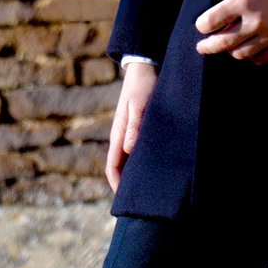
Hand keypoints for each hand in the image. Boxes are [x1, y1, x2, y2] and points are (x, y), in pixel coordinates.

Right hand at [106, 61, 157, 191]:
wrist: (145, 66)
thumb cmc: (142, 85)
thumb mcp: (139, 104)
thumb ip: (135, 125)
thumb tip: (128, 150)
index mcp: (118, 133)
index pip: (112, 165)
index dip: (116, 183)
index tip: (123, 200)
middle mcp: (122, 135)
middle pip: (120, 165)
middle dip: (126, 183)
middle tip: (139, 200)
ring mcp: (129, 131)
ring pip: (129, 158)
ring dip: (135, 172)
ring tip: (149, 187)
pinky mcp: (139, 125)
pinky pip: (138, 148)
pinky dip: (142, 159)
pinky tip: (155, 164)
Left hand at [195, 0, 267, 64]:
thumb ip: (232, 8)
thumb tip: (216, 29)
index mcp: (243, 0)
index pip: (211, 21)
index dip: (202, 26)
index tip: (202, 26)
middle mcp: (255, 20)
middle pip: (222, 43)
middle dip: (208, 46)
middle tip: (203, 47)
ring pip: (240, 54)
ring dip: (232, 50)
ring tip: (231, 44)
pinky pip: (259, 59)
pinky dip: (252, 55)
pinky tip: (252, 46)